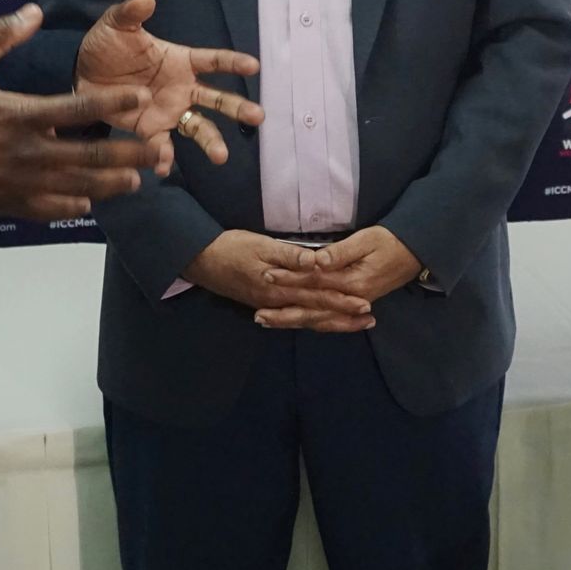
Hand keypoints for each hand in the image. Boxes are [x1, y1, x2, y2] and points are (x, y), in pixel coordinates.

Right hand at [0, 5, 159, 220]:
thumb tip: (33, 10)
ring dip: (109, 185)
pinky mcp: (5, 204)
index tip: (141, 100)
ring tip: (136, 182)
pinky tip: (89, 203)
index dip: (113, 103)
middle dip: (126, 154)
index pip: (77, 107)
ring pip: (76, 187)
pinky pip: (48, 209)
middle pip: (89, 155)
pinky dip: (72, 207)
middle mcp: (25, 152)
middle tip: (155, 151)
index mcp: (18, 114)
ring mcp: (17, 182)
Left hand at [75, 0, 263, 169]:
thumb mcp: (117, 25)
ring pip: (199, 128)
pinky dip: (164, 157)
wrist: (81, 73)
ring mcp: (170, 111)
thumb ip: (131, 13)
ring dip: (211, 141)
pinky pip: (162, 146)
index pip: (214, 61)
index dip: (234, 62)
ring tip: (221, 156)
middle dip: (238, 108)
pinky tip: (163, 166)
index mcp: (181, 61)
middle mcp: (183, 88)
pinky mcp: (151, 129)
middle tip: (258, 117)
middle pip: (217, 98)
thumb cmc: (107, 46)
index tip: (254, 66)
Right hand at [183, 230, 374, 329]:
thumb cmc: (232, 247)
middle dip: (343, 316)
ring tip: (354, 324)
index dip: (342, 299)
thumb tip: (316, 262)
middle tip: (368, 320)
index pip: (318, 294)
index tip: (364, 304)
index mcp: (280, 286)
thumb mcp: (260, 245)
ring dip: (331, 322)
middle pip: (316, 311)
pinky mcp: (265, 305)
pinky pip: (294, 318)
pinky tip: (322, 323)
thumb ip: (289, 255)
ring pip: (307, 318)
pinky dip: (311, 321)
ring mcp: (271, 306)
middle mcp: (278, 301)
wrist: (202, 260)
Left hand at [255, 226, 419, 329]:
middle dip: (284, 312)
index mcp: (351, 282)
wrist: (415, 252)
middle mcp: (350, 299)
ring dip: (293, 321)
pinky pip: (330, 320)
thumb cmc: (390, 241)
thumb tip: (316, 261)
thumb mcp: (366, 240)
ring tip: (268, 322)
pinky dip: (312, 323)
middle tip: (258, 315)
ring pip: (319, 319)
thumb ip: (340, 252)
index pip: (314, 282)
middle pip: (312, 310)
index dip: (289, 278)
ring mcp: (353, 305)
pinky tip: (296, 324)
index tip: (267, 274)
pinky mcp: (354, 305)